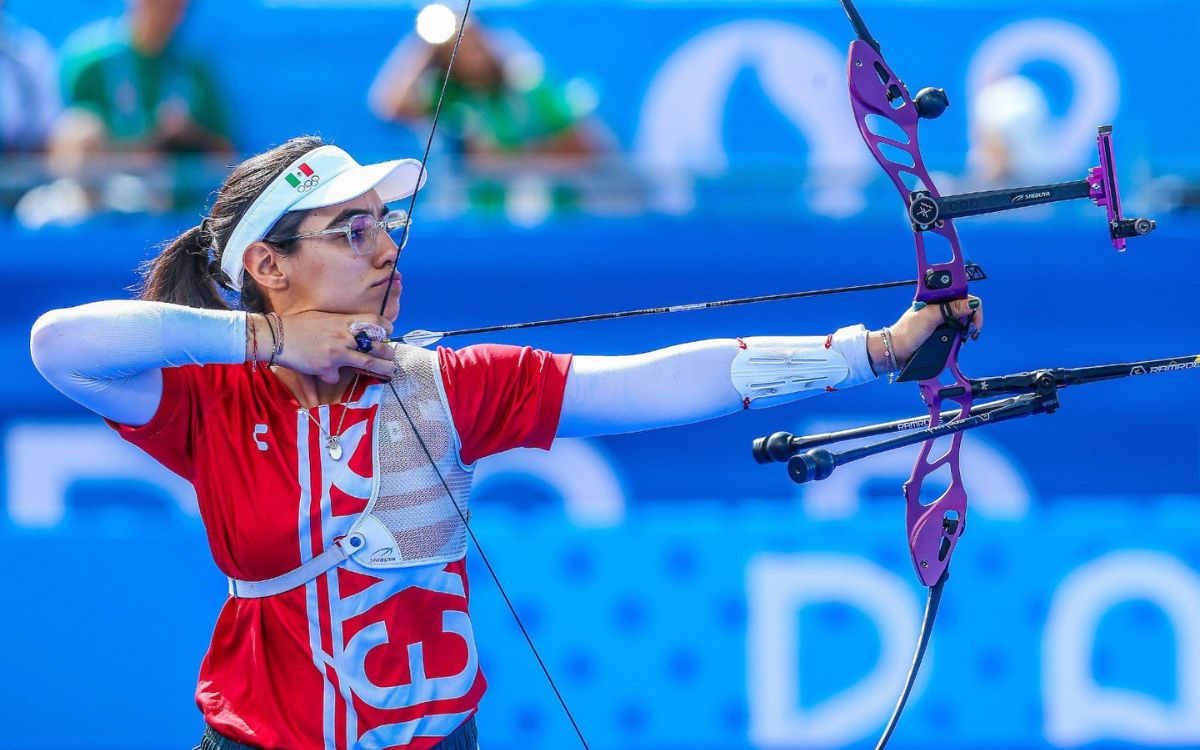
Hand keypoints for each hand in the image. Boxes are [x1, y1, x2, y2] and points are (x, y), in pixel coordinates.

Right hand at [249, 312, 396, 383]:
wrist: (278, 336)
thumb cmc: (298, 324)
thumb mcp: (323, 317)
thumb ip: (340, 324)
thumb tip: (352, 331)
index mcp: (344, 321)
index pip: (374, 321)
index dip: (386, 327)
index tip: (389, 332)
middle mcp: (344, 336)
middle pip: (377, 344)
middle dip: (388, 351)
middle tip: (392, 356)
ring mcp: (338, 353)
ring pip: (369, 362)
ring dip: (383, 368)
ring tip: (390, 371)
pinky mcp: (327, 367)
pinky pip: (337, 376)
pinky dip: (334, 376)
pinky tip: (328, 374)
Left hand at [871, 296, 982, 372]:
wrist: (896, 351)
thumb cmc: (908, 331)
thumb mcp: (930, 317)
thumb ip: (950, 308)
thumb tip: (972, 303)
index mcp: (936, 297)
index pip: (961, 293)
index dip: (970, 302)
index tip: (973, 316)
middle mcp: (941, 307)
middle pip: (965, 308)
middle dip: (970, 319)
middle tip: (969, 331)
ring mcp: (942, 320)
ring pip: (963, 322)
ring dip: (964, 331)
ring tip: (960, 339)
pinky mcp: (942, 333)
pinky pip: (957, 334)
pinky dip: (959, 339)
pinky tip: (956, 344)